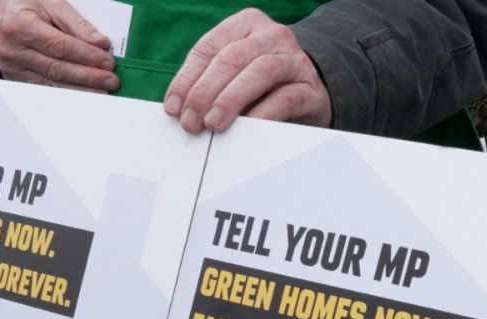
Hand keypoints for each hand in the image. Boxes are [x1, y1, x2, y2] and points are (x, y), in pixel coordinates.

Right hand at [0, 0, 117, 91]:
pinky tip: (84, 96)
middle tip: (111, 81)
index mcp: (20, 24)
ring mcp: (11, 67)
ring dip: (81, 91)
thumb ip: (77, 23)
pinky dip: (67, 94)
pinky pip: (45, 90)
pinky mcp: (15, 79)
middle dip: (88, 77)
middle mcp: (12, 49)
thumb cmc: (29, 4)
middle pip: (56, 69)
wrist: (1, 12)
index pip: (59, 46)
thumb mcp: (52, 2)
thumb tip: (100, 44)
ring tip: (103, 93)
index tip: (108, 63)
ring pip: (51, 85)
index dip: (86, 57)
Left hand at [164, 9, 331, 133]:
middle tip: (191, 120)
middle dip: (205, 91)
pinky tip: (249, 125)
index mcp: (245, 25)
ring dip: (231, 99)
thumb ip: (209, 81)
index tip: (174, 106)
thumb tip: (179, 108)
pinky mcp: (309, 87)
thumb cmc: (264, 81)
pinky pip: (285, 97)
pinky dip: (264, 112)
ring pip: (259, 71)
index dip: (187, 78)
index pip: (209, 48)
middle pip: (231, 58)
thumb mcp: (234, 72)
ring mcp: (293, 59)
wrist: (312, 88)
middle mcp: (271, 36)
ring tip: (213, 122)